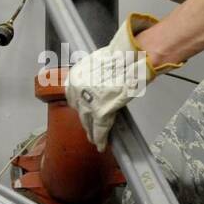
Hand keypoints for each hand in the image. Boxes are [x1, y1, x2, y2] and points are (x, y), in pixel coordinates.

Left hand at [65, 14, 180, 150]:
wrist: (130, 60)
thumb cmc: (118, 58)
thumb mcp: (96, 62)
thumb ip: (91, 75)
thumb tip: (95, 83)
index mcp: (74, 78)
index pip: (73, 98)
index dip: (81, 105)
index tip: (85, 110)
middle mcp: (76, 92)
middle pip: (80, 111)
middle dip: (85, 120)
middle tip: (88, 127)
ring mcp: (87, 104)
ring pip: (87, 122)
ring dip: (91, 131)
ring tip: (94, 139)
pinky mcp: (100, 114)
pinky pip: (100, 130)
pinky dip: (101, 138)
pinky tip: (101, 145)